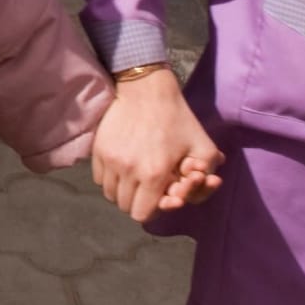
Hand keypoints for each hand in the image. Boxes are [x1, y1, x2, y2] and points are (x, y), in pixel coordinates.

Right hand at [91, 67, 224, 223]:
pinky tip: (122, 167)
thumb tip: (193, 196)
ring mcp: (109, 160)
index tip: (161, 196)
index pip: (143, 214)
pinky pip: (99, 178)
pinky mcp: (97, 150)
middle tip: (149, 187)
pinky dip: (110, 178)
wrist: (145, 89)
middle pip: (125, 206)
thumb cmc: (177, 118)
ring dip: (123, 191)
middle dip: (139, 201)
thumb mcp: (203, 146)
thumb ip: (206, 177)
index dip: (154, 209)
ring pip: (110, 194)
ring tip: (135, 177)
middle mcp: (127, 171)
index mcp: (154, 174)